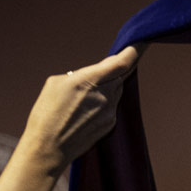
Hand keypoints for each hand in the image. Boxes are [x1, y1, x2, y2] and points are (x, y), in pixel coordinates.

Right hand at [15, 46, 139, 174]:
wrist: (48, 149)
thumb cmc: (46, 115)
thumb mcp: (55, 83)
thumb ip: (79, 75)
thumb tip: (92, 76)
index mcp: (89, 80)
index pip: (121, 62)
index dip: (134, 50)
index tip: (143, 41)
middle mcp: (105, 96)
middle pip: (119, 76)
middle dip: (112, 72)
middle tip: (93, 78)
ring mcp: (110, 112)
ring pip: (115, 91)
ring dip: (105, 89)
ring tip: (80, 101)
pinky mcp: (110, 125)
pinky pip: (111, 106)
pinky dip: (102, 104)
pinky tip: (83, 113)